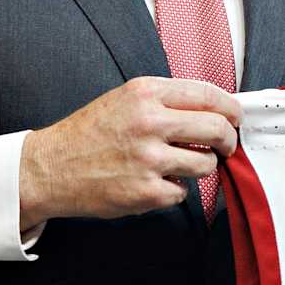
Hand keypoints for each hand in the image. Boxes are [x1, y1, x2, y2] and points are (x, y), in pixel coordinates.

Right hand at [18, 77, 240, 227]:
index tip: (236, 118)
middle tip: (226, 147)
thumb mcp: (125, 99)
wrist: (49, 168)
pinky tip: (153, 183)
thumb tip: (214, 109)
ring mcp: (148, 158)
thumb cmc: (89, 134)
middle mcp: (149, 121)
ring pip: (206, 164)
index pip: (209, 95)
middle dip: (229, 140)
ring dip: (201, 168)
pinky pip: (183, 192)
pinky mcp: (145, 191)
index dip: (231, 109)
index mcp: (145, 93)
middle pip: (217, 128)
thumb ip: (166, 101)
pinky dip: (174, 190)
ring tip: (179, 166)